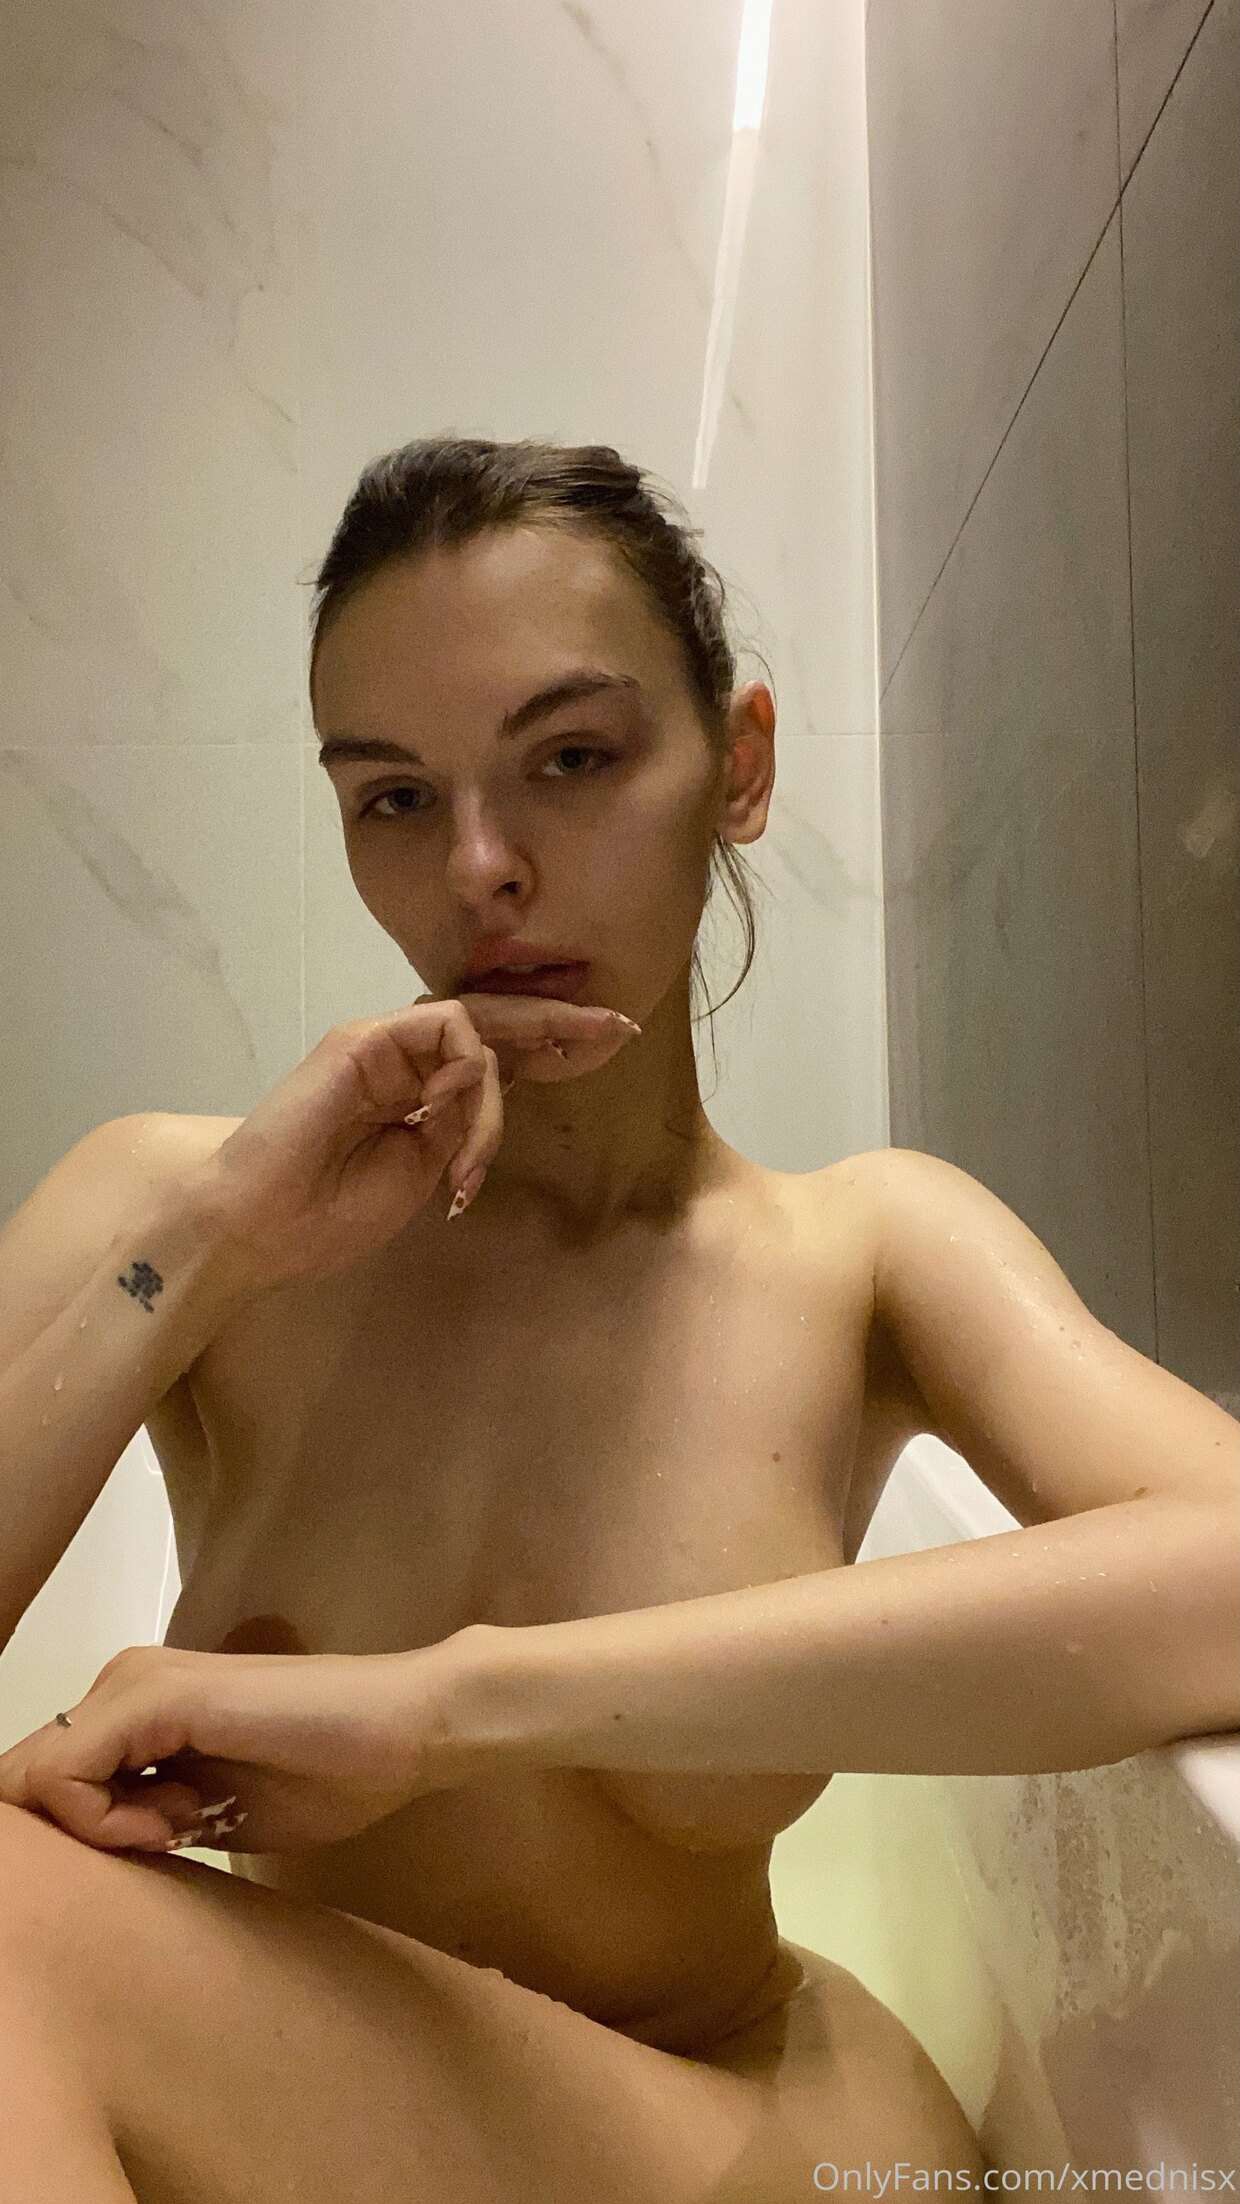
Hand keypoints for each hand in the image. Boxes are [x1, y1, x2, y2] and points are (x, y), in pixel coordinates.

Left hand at [0, 1639, 473, 1855]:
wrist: (406, 1730)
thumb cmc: (327, 1775)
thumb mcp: (208, 1815)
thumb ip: (143, 1821)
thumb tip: (83, 1859)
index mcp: (132, 1708)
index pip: (40, 1788)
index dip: (70, 1843)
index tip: (152, 1852)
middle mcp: (121, 1683)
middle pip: (26, 1786)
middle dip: (78, 1838)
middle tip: (167, 1841)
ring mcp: (135, 1683)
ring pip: (35, 1782)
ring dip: (97, 1831)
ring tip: (183, 1829)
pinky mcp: (155, 1696)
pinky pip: (66, 1777)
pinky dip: (104, 1823)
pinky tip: (178, 1824)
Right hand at [192, 989, 639, 1296]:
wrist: (256, 1227)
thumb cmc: (328, 1215)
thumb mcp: (423, 1172)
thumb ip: (460, 1128)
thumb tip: (495, 1091)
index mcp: (421, 1090)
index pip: (499, 1054)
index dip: (552, 1047)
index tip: (609, 1046)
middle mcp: (405, 1055)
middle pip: (497, 1021)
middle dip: (561, 1023)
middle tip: (619, 1027)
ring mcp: (384, 1041)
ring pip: (477, 1030)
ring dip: (496, 1095)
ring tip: (469, 1164)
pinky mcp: (364, 1039)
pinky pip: (445, 1031)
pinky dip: (467, 1078)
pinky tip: (450, 1124)